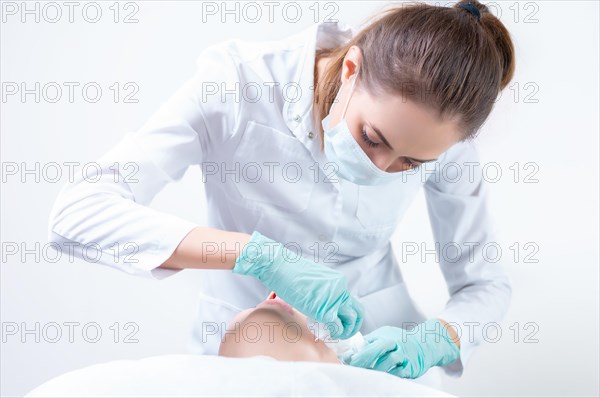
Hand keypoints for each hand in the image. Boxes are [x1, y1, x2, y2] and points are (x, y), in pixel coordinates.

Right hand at [232, 230, 363, 339]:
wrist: (279, 265)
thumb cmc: (289, 272)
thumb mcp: (312, 281)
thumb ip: (321, 292)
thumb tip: (318, 305)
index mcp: (337, 282)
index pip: (349, 302)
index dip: (345, 315)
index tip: (338, 322)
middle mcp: (339, 289)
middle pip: (357, 310)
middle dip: (353, 324)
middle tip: (344, 331)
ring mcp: (334, 298)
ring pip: (351, 319)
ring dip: (346, 330)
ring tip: (336, 334)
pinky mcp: (325, 309)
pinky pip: (337, 326)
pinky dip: (335, 333)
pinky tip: (326, 334)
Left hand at [346, 320, 459, 378]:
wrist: (424, 344)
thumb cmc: (399, 341)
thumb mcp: (385, 335)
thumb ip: (370, 342)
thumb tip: (351, 351)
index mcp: (386, 336)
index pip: (370, 342)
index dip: (358, 351)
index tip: (346, 360)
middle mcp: (395, 344)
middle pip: (378, 349)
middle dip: (364, 358)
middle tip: (353, 367)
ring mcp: (404, 356)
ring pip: (388, 363)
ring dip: (376, 369)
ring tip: (365, 374)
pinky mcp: (411, 368)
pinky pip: (398, 373)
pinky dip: (389, 376)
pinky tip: (380, 378)